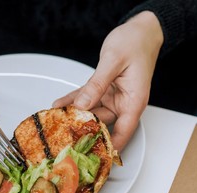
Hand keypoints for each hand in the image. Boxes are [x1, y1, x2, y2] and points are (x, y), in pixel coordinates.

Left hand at [53, 11, 162, 150]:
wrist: (140, 29)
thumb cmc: (135, 43)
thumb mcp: (113, 62)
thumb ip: (96, 85)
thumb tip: (83, 105)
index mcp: (134, 101)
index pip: (123, 131)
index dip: (110, 146)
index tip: (97, 158)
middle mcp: (124, 102)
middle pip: (102, 123)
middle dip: (83, 130)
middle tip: (64, 137)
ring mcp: (113, 96)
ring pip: (91, 110)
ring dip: (74, 113)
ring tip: (56, 119)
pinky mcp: (103, 89)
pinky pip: (87, 97)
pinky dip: (74, 100)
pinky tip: (60, 104)